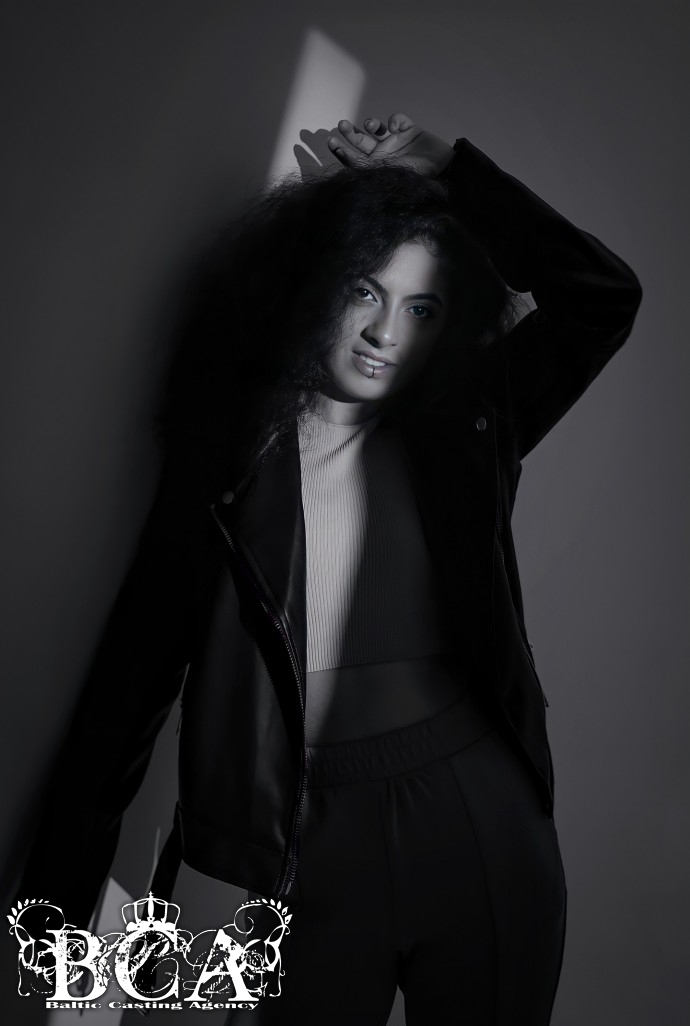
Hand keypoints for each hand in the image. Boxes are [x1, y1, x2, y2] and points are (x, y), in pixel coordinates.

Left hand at [326, 113, 454, 177]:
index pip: (355, 160)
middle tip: (341, 125)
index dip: (342, 152)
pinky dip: (395, 119)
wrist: (447, 169)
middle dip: (349, 134)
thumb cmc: (422, 179)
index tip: (332, 142)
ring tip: (369, 124)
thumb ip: (375, 172)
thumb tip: (352, 172)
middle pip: (360, 142)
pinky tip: (398, 126)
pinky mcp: (409, 130)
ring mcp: (395, 141)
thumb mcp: (394, 178)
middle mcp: (383, 154)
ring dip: (369, 124)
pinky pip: (398, 119)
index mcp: (377, 169)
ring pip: (375, 129)